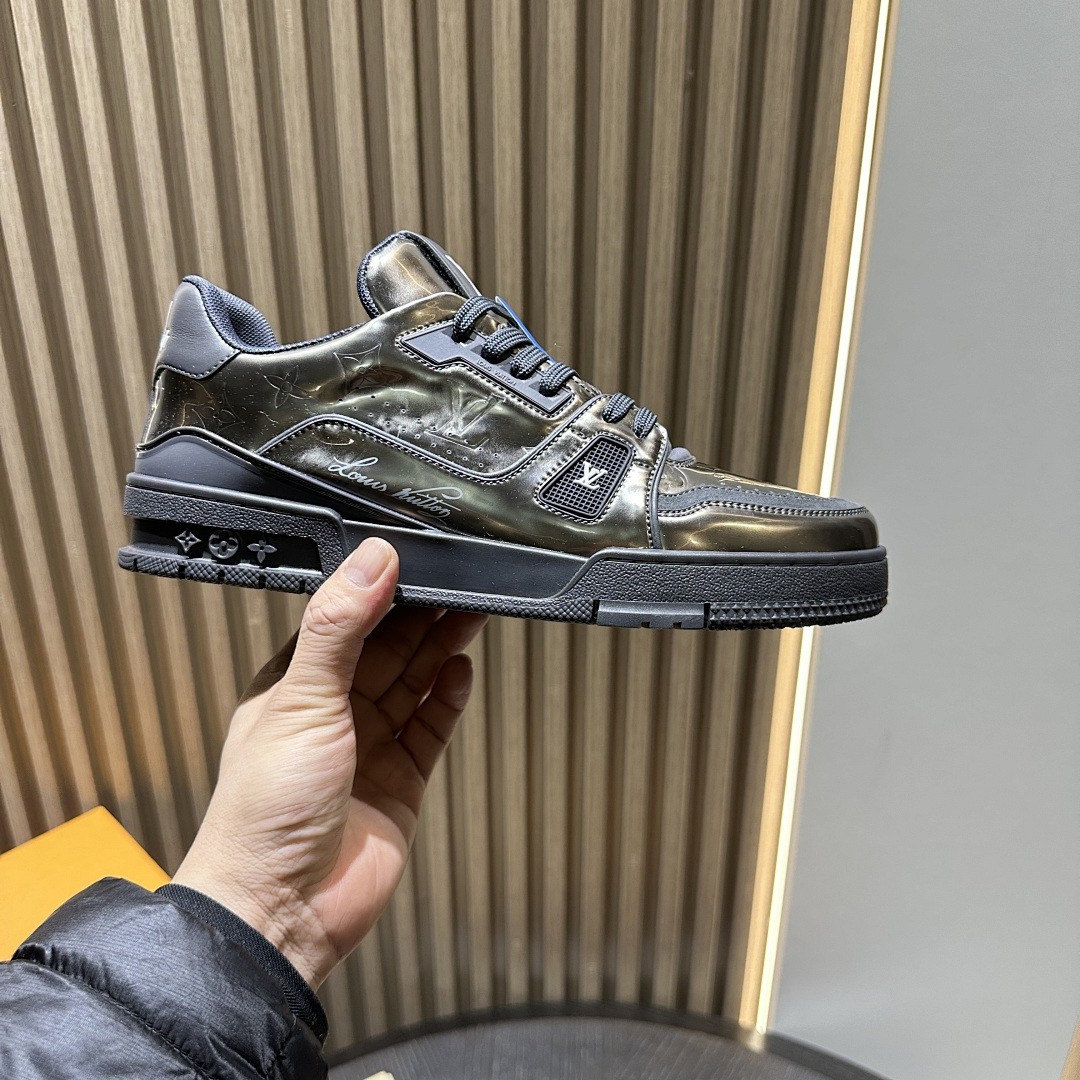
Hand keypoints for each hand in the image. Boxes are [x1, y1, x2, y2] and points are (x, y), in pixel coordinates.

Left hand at [172, 538, 485, 986]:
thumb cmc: (264, 812)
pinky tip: (460, 671)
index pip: (343, 622)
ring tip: (471, 613)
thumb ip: (339, 628)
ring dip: (439, 649)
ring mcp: (367, 747)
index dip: (378, 590)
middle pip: (386, 650)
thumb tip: (372, 561)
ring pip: (412, 684)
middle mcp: (330, 713)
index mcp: (292, 687)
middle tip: (459, 582)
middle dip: (420, 616)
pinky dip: (446, 700)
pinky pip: (429, 729)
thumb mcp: (301, 701)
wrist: (281, 911)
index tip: (414, 559)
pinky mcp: (400, 781)